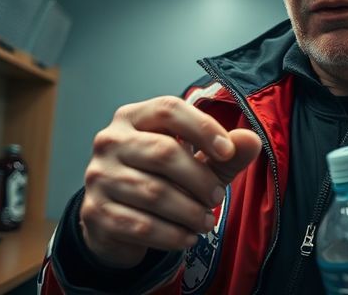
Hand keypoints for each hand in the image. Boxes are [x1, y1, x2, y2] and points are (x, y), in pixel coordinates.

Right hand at [79, 95, 261, 267]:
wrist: (115, 218)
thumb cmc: (161, 178)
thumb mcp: (197, 161)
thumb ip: (225, 152)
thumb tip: (251, 140)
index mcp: (133, 117)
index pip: (169, 110)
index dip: (202, 128)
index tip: (228, 151)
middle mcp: (110, 141)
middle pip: (164, 152)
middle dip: (200, 178)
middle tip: (217, 197)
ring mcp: (99, 176)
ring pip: (154, 193)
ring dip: (189, 211)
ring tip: (206, 221)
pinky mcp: (96, 211)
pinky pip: (141, 225)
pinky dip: (172, 235)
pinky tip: (187, 237)